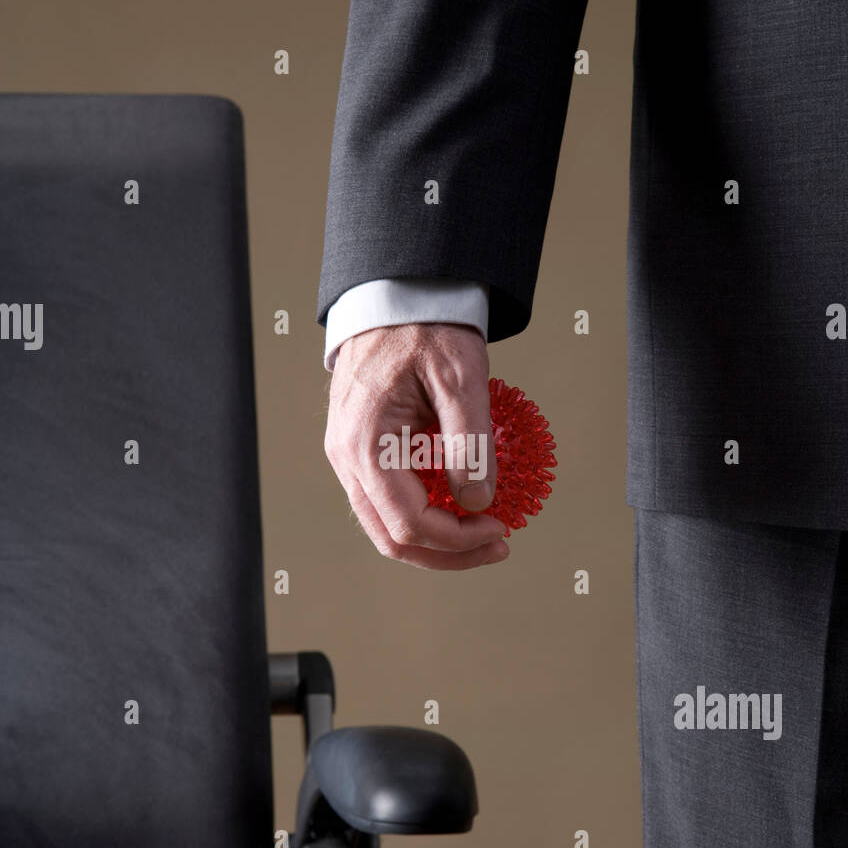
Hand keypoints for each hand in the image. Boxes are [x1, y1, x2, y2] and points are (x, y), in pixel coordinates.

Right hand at [325, 323, 509, 569]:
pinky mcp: (360, 450)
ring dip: (436, 539)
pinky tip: (460, 505)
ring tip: (484, 532)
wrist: (398, 295)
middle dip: (448, 552)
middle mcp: (346, 458)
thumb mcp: (461, 378)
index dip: (458, 538)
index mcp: (365, 445)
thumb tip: (479, 502)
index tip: (501, 527)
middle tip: (498, 545)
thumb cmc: (427, 328)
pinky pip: (389, 500)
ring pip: (387, 526)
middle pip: (392, 538)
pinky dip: (425, 514)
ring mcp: (348, 456)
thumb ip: (471, 443)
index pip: (409, 523)